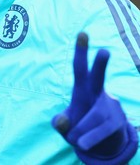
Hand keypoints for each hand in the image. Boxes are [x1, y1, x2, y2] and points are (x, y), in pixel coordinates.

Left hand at [52, 32, 137, 164]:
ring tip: (74, 139)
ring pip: (94, 116)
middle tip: (104, 51)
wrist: (101, 142)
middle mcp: (97, 94)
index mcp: (82, 89)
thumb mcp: (66, 125)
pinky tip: (82, 144)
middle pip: (98, 78)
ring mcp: (109, 107)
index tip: (82, 33)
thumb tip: (59, 121)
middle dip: (100, 65)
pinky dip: (89, 139)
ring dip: (81, 130)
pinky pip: (101, 131)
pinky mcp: (117, 122)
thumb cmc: (79, 126)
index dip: (80, 52)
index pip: (79, 69)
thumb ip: (61, 123)